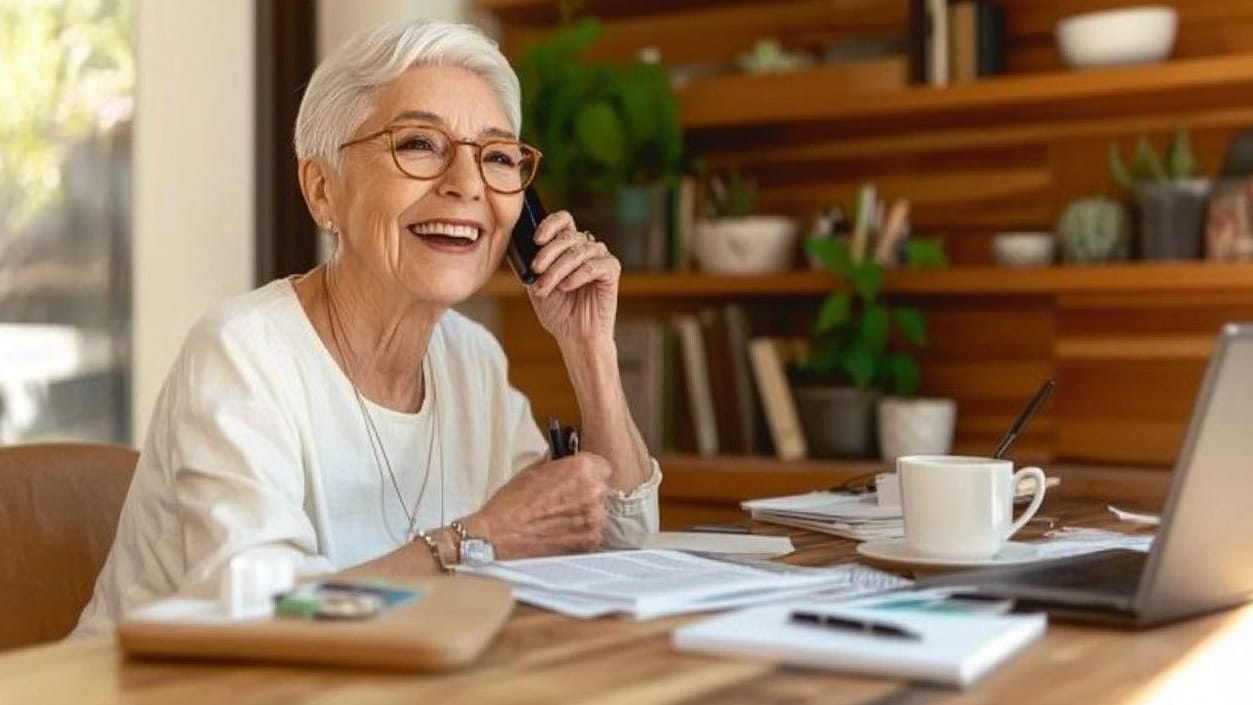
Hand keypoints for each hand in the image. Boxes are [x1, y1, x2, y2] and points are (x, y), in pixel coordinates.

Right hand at [463, 453, 610, 558]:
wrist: (499, 535)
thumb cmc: (511, 504)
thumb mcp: (533, 470)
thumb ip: (556, 463)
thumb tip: (562, 459)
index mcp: (581, 469)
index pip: (602, 466)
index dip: (590, 472)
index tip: (581, 477)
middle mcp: (593, 492)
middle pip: (602, 488)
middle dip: (587, 492)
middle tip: (565, 499)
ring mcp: (594, 518)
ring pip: (599, 511)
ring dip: (585, 513)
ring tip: (559, 517)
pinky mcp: (590, 541)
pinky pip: (594, 532)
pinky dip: (582, 532)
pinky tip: (561, 530)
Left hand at [526, 211, 619, 344]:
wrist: (573, 335)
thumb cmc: (557, 310)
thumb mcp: (535, 284)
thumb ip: (530, 265)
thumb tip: (516, 247)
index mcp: (568, 246)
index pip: (563, 220)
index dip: (550, 224)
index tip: (536, 240)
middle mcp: (586, 247)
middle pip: (568, 236)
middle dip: (548, 253)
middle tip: (536, 270)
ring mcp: (600, 257)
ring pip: (579, 251)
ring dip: (558, 270)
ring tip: (546, 287)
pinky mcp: (611, 271)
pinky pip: (594, 266)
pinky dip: (577, 276)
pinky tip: (566, 287)